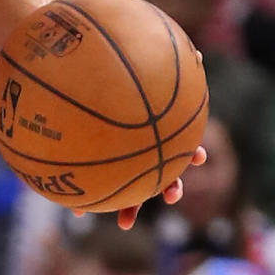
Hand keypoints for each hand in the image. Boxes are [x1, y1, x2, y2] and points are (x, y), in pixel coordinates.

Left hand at [75, 49, 207, 229]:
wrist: (77, 79)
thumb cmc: (117, 76)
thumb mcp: (140, 68)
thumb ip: (165, 64)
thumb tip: (194, 52)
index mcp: (153, 132)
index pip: (176, 144)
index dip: (189, 152)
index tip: (197, 156)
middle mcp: (141, 149)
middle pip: (158, 172)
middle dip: (166, 186)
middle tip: (169, 195)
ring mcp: (118, 160)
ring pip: (127, 187)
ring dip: (129, 206)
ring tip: (124, 222)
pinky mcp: (91, 166)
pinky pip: (90, 184)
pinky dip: (86, 197)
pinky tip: (77, 211)